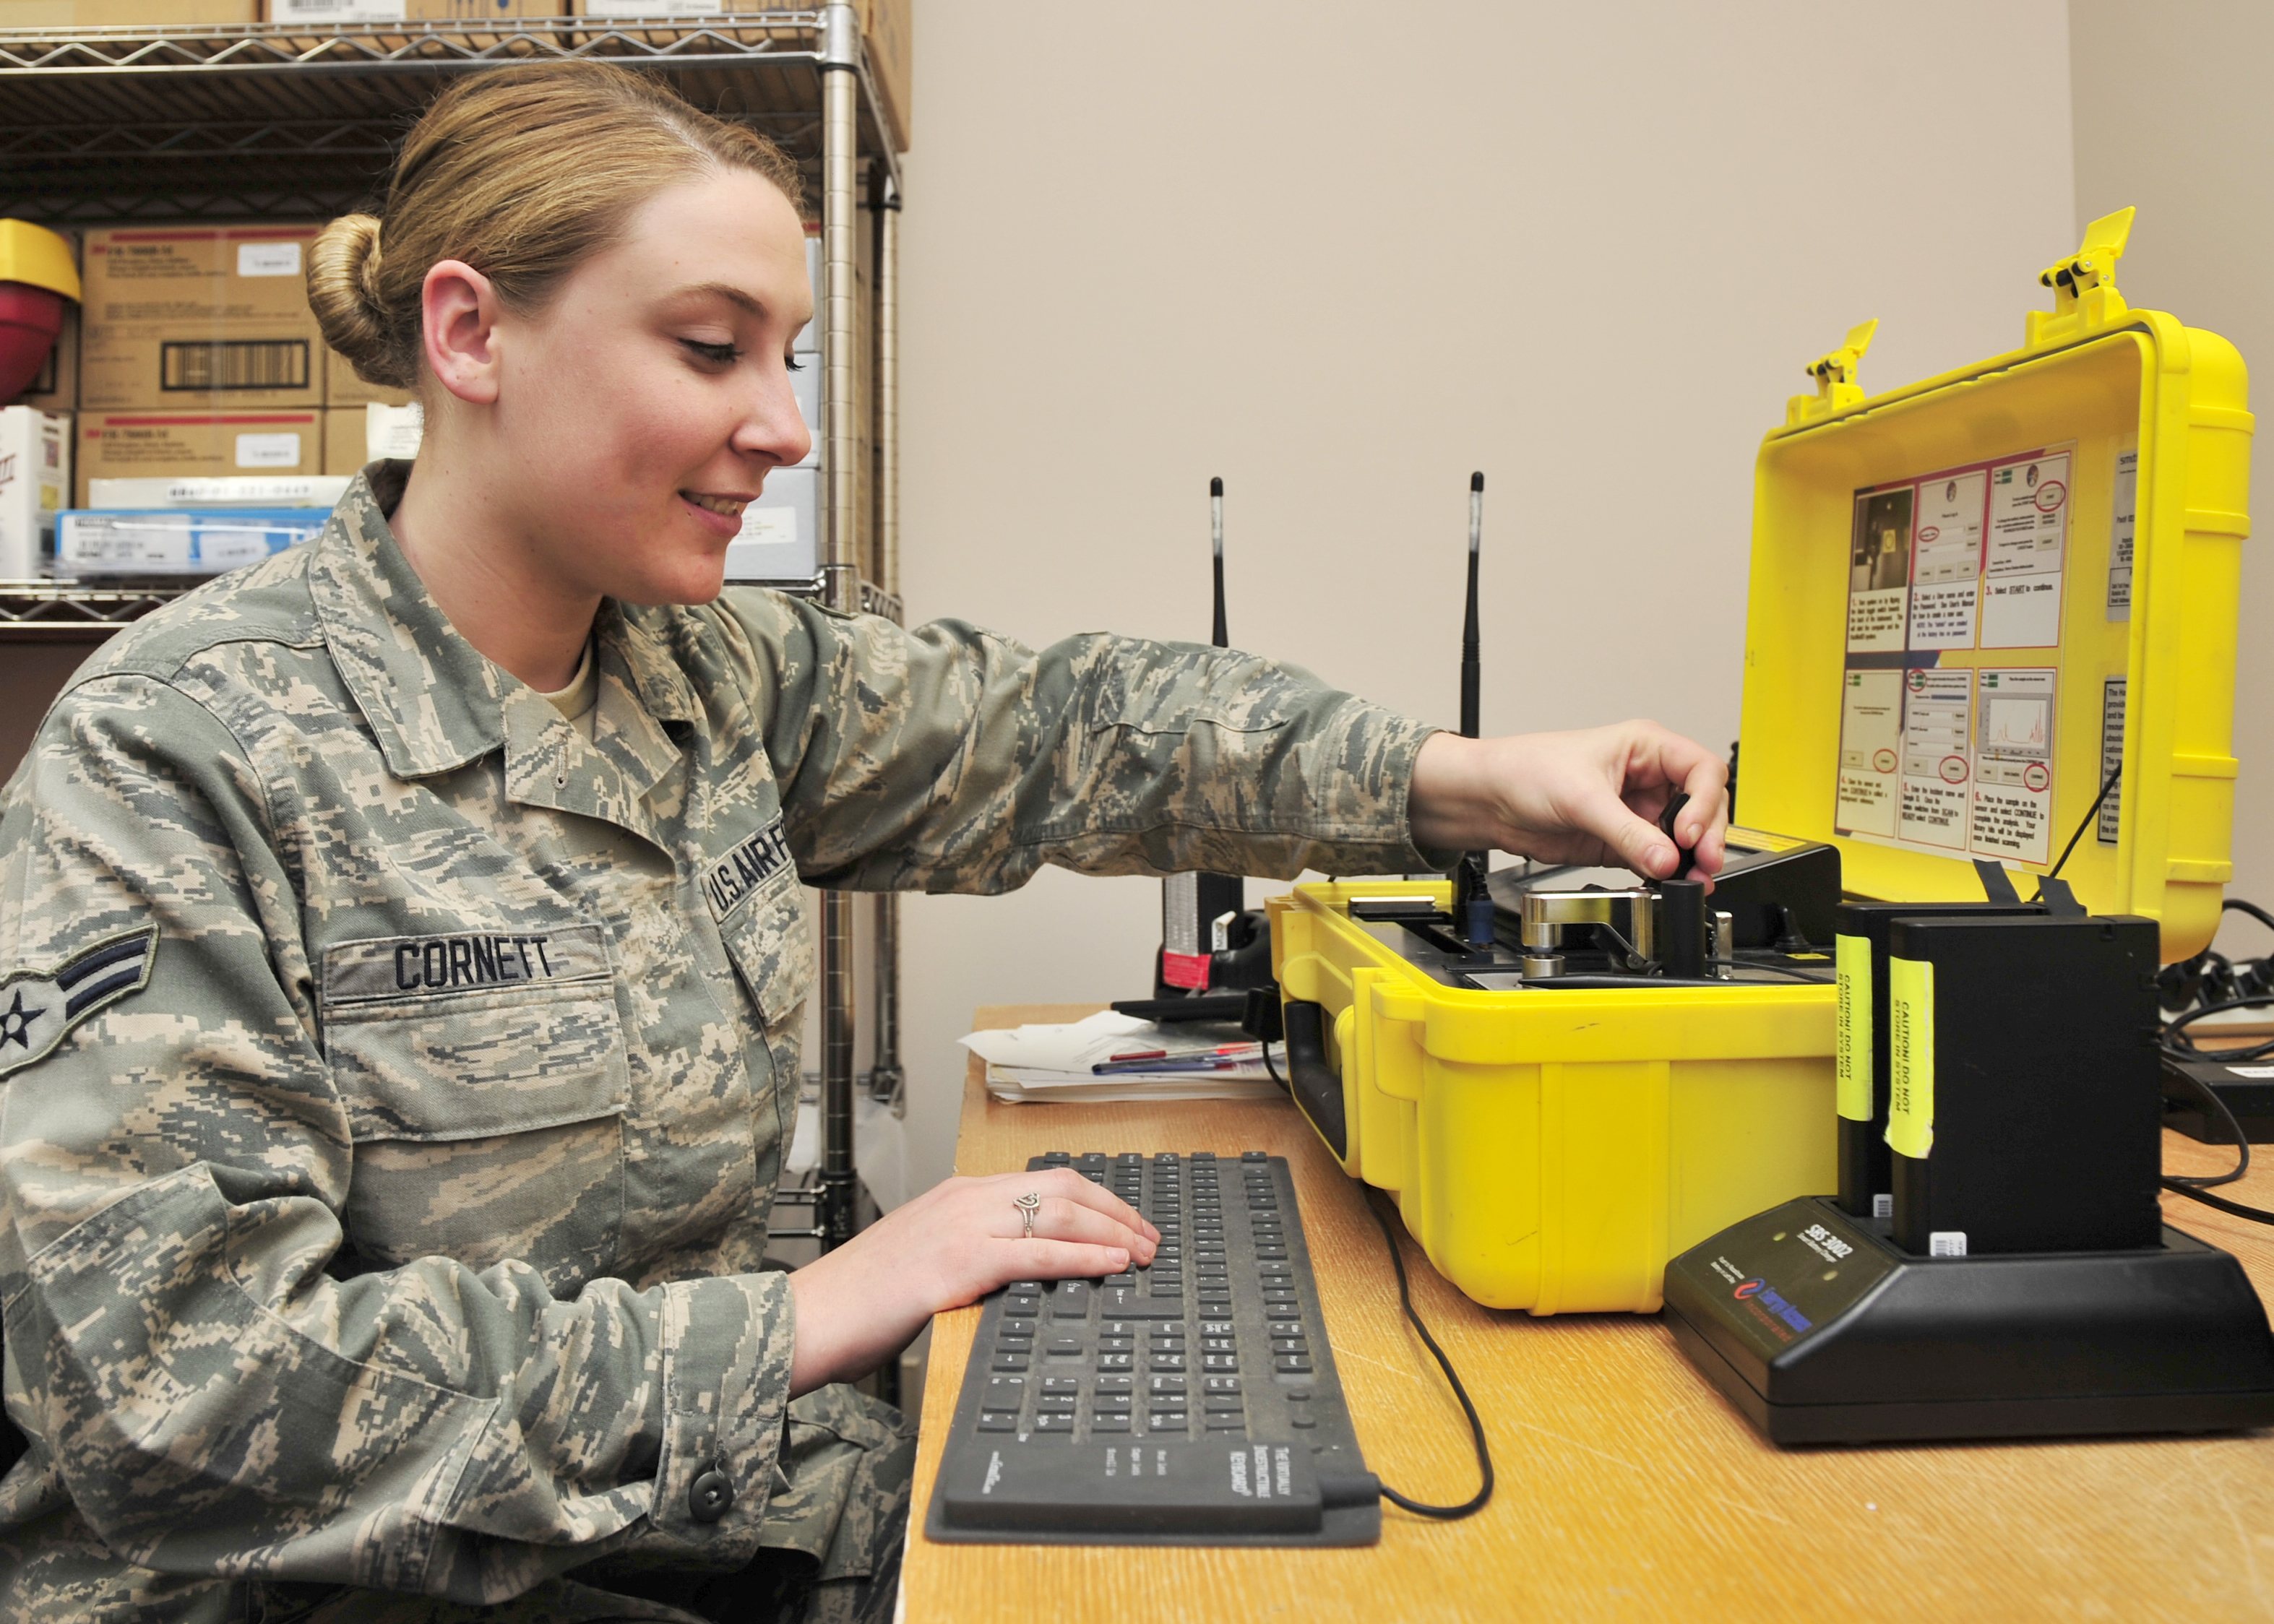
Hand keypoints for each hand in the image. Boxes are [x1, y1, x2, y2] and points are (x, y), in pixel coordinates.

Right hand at [784, 1167, 1159, 1395]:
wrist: (809, 1318)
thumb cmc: (860, 1300)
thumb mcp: (927, 1260)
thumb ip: (973, 1253)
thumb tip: (1024, 1270)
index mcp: (959, 1195)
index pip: (1046, 1181)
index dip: (1098, 1200)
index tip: (1129, 1224)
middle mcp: (965, 1199)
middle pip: (1063, 1189)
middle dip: (1117, 1212)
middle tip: (1150, 1240)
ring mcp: (961, 1227)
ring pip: (1058, 1213)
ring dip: (1112, 1232)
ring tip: (1143, 1254)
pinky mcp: (957, 1264)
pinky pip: (1036, 1254)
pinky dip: (1083, 1257)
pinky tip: (1111, 1266)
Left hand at [1408, 721, 1729, 881]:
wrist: (1490, 800)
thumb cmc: (1525, 770)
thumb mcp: (1581, 797)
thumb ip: (1626, 831)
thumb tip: (1666, 858)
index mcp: (1645, 747)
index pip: (1701, 770)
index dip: (1705, 802)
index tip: (1690, 832)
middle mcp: (1648, 778)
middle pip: (1702, 806)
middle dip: (1708, 835)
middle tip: (1702, 862)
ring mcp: (1638, 812)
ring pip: (1685, 837)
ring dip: (1693, 859)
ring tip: (1693, 879)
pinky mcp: (1623, 842)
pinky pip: (1658, 859)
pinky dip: (1668, 873)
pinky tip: (1672, 884)